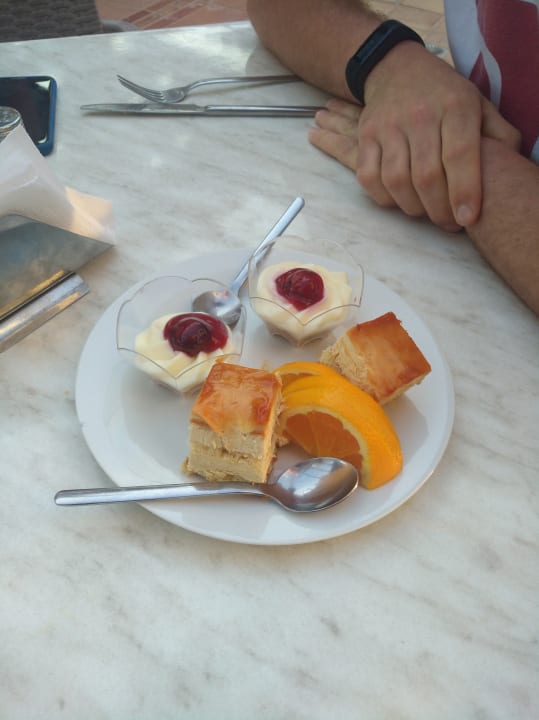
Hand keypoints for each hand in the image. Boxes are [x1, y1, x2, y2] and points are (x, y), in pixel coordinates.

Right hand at [309, 44, 520, 230]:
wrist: (396, 68)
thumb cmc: (444, 96)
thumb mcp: (479, 104)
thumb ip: (499, 136)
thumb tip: (510, 168)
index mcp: (455, 105)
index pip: (459, 155)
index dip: (463, 191)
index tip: (466, 219)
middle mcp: (420, 114)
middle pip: (426, 175)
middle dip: (439, 209)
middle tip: (448, 222)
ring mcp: (388, 125)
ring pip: (396, 181)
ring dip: (412, 207)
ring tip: (426, 212)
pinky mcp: (366, 135)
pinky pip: (369, 178)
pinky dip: (384, 198)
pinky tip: (399, 199)